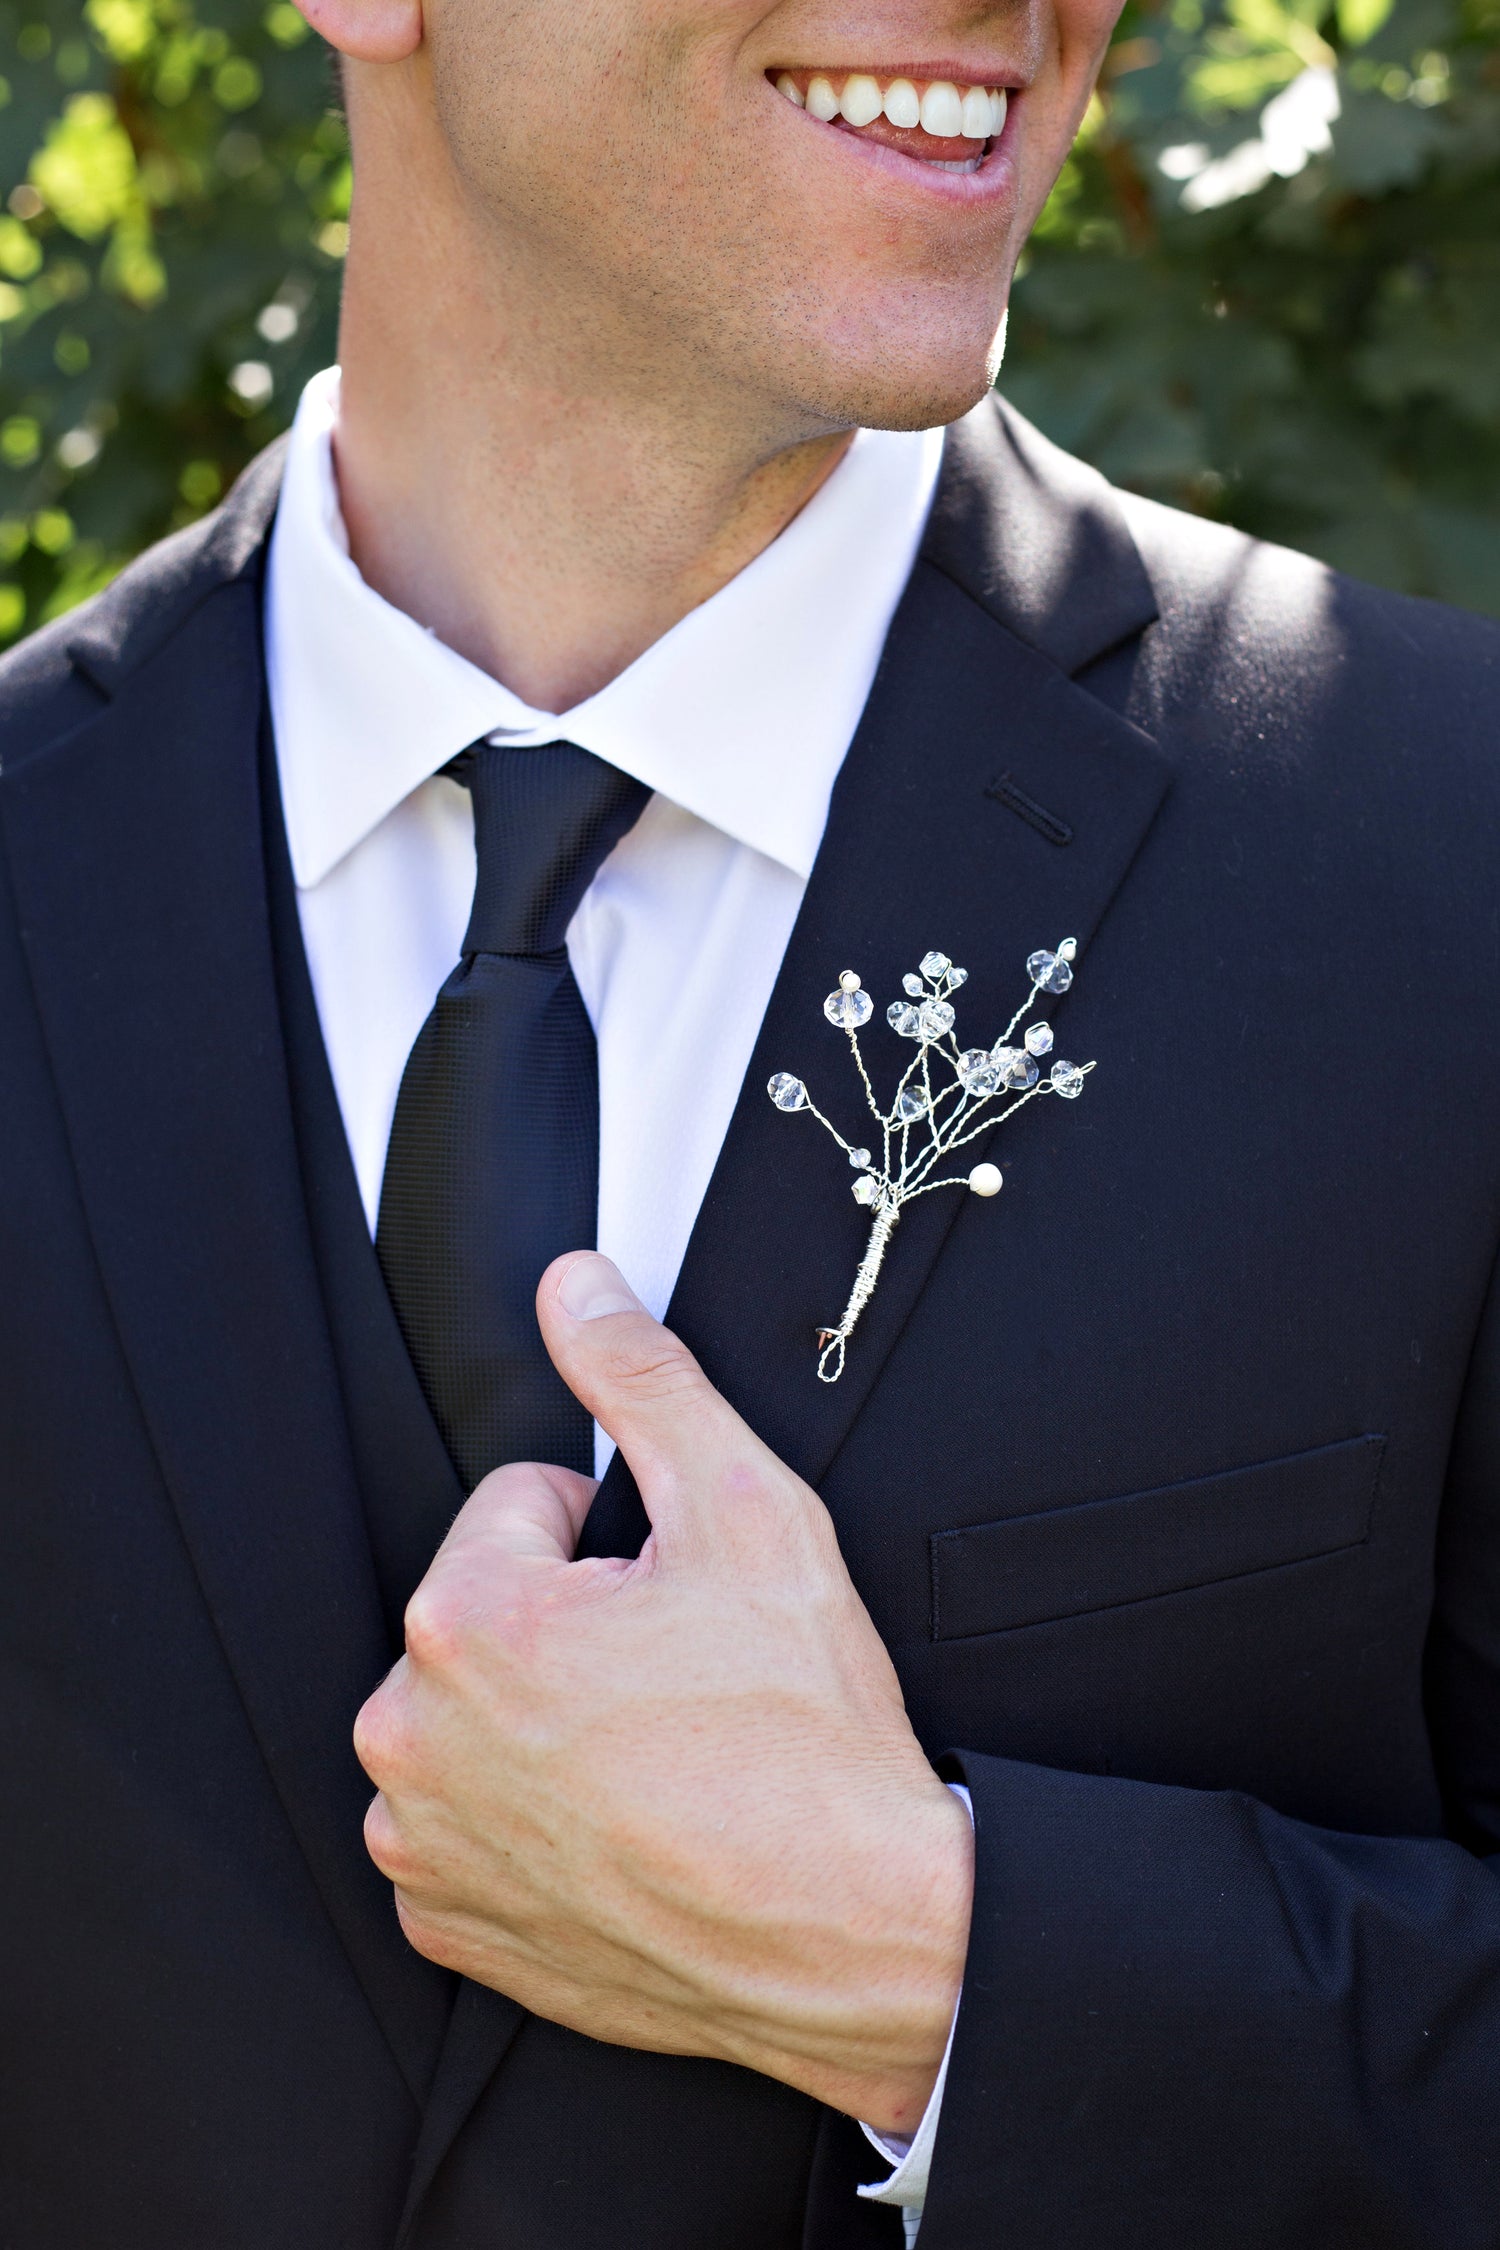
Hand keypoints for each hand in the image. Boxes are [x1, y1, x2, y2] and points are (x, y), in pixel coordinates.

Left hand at [353, 1252, 972, 2135]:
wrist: (859, 1935)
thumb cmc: (807, 1735)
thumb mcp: (747, 1509)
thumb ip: (641, 1376)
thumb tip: (574, 1285)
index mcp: (468, 1617)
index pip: (522, 1502)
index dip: (617, 1536)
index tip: (675, 1603)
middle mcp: (411, 1735)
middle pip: (490, 1608)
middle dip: (572, 1622)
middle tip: (676, 1680)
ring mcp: (421, 1843)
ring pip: (476, 1713)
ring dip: (545, 1717)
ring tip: (655, 1755)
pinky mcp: (448, 1924)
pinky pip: (469, 1823)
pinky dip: (530, 1816)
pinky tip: (621, 1824)